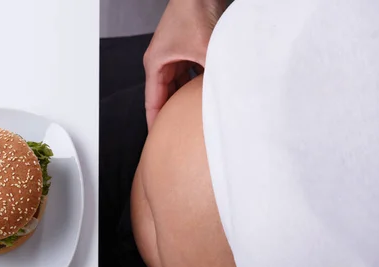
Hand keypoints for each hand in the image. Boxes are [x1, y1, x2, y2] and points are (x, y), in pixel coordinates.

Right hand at [144, 0, 225, 127]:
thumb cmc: (194, 9)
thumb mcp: (206, 49)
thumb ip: (214, 76)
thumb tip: (226, 99)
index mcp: (156, 64)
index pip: (153, 102)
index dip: (156, 123)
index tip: (158, 142)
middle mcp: (163, 61)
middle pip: (166, 96)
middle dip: (174, 114)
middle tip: (182, 136)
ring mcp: (176, 55)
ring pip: (180, 86)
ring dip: (189, 99)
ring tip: (197, 120)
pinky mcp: (189, 49)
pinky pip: (191, 74)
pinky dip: (200, 85)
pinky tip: (211, 95)